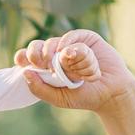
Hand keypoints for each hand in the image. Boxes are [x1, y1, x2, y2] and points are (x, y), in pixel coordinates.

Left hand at [14, 29, 134, 113]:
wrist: (111, 92)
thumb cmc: (84, 96)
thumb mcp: (58, 98)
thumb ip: (39, 89)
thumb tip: (25, 72)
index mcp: (46, 68)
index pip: (26, 57)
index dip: (23, 57)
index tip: (26, 64)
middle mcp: (55, 55)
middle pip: (36, 45)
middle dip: (35, 53)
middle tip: (43, 64)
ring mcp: (69, 45)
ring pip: (54, 43)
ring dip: (60, 57)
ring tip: (72, 71)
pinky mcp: (84, 38)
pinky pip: (71, 36)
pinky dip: (70, 45)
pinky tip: (71, 55)